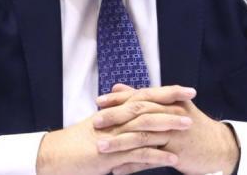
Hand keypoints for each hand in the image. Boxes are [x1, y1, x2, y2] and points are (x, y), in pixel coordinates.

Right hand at [35, 85, 195, 174]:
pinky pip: (137, 154)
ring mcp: (113, 136)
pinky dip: (156, 155)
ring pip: (145, 127)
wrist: (53, 156)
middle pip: (147, 106)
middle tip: (193, 101)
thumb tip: (132, 110)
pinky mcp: (110, 155)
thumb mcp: (99, 126)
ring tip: (188, 126)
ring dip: (169, 126)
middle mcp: (114, 120)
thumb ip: (117, 117)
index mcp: (114, 111)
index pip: (144, 96)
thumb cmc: (76, 144)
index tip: (186, 89)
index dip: (166, 91)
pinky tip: (172, 157)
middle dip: (172, 103)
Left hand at [96, 85, 239, 174]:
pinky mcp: (176, 153)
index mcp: (169, 102)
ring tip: (101, 148)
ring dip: (119, 143)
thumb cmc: (192, 127)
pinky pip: (150, 160)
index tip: (99, 102)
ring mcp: (174, 134)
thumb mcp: (173, 108)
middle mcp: (172, 115)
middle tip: (95, 122)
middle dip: (115, 118)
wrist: (219, 147)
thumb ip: (144, 98)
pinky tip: (117, 170)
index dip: (119, 99)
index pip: (140, 96)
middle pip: (139, 114)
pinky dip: (132, 165)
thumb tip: (118, 87)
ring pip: (142, 137)